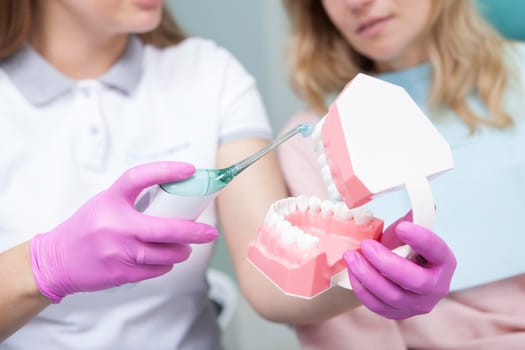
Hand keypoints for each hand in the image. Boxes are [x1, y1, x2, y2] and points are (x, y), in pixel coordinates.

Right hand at [30, 161, 218, 302]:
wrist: (56, 260)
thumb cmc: (87, 228)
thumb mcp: (106, 203)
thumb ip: (135, 201)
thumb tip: (176, 202)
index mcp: (110, 200)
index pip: (138, 177)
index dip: (166, 170)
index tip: (190, 170)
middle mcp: (114, 224)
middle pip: (165, 229)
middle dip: (194, 232)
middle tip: (209, 232)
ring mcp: (117, 251)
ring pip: (165, 254)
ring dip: (181, 251)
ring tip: (184, 247)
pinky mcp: (120, 272)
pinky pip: (155, 270)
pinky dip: (165, 265)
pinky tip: (165, 259)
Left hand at [343, 218, 455, 318]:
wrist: (397, 275)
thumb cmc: (405, 250)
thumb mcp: (409, 234)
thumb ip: (412, 221)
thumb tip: (424, 201)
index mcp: (444, 261)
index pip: (437, 250)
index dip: (421, 239)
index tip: (402, 227)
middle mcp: (436, 287)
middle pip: (414, 280)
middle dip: (386, 262)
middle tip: (366, 245)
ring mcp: (417, 304)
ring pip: (392, 295)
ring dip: (367, 274)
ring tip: (351, 256)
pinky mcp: (397, 314)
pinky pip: (377, 305)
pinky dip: (361, 288)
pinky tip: (352, 271)